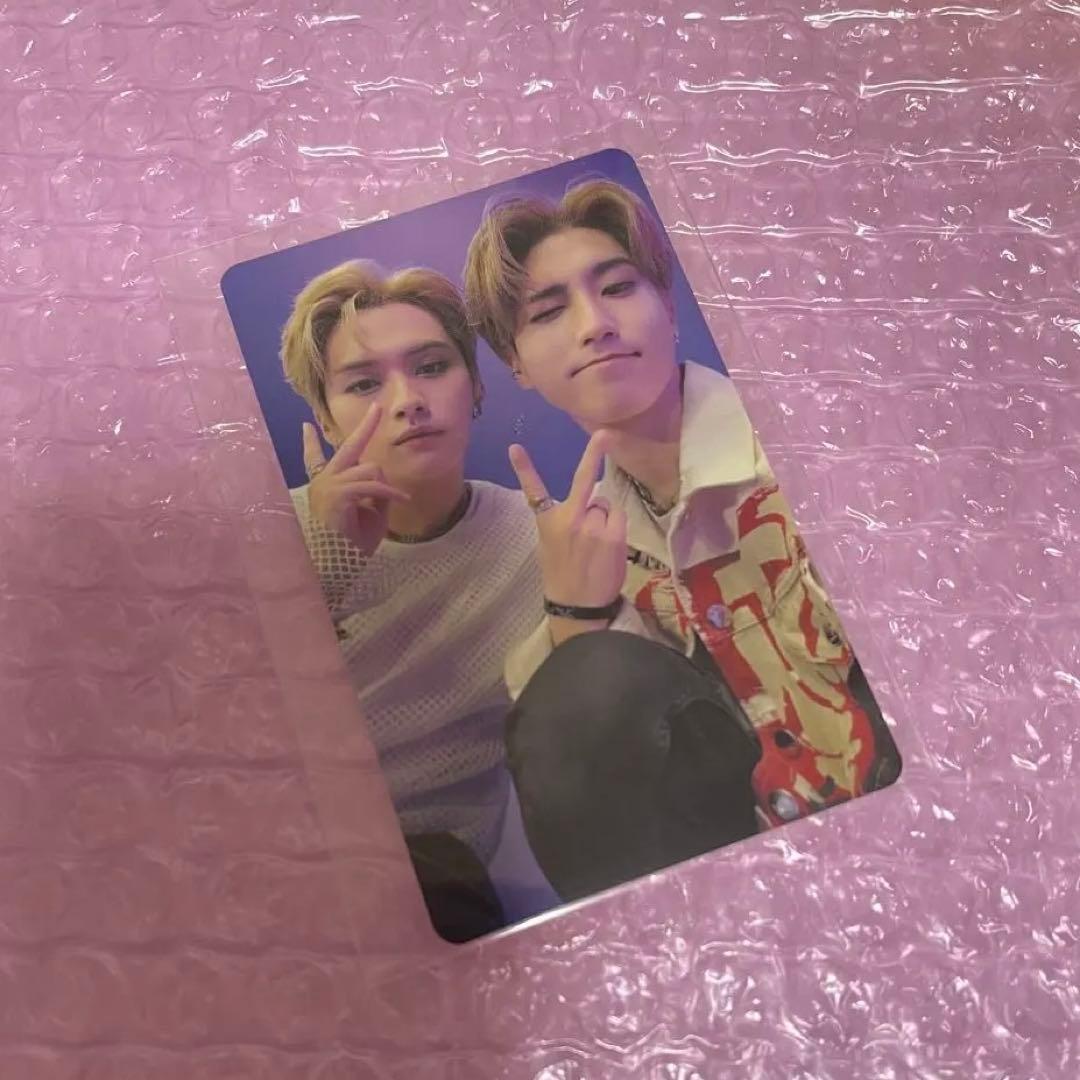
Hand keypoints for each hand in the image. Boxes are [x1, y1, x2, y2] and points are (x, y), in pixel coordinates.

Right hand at [302, 404, 409, 557]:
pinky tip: (401, 500)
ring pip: (369, 469)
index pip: (316, 459)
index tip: (305, 427)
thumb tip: (383, 477)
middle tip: (377, 408)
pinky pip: (370, 485)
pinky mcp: (336, 494)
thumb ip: (377, 493)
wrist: (338, 565)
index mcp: (328, 487)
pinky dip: (388, 493)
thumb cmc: (352, 545)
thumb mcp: (372, 515)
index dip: (310, 443)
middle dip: (365, 426)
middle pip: (347, 447)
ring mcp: (328, 486)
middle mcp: (325, 482)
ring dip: (386, 486)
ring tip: (397, 500)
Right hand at [509, 430, 627, 644]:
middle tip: (605, 434)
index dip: (524, 468)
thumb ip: (564, 521)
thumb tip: (589, 504)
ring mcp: (592, 524)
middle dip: (595, 453)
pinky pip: (618, 517)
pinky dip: (616, 527)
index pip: (533, 490)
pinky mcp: (613, 534)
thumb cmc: (563, 576)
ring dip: (604, 517)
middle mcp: (569, 518)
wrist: (577, 606)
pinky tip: (609, 546)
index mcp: (548, 522)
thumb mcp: (549, 546)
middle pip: (585, 480)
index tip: (515, 447)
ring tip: (597, 544)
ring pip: (605, 505)